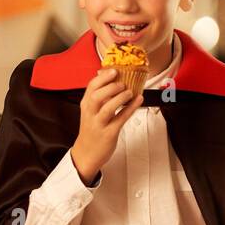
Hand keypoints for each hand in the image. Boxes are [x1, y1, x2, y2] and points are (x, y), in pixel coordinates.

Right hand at [69, 68, 142, 182]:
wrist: (86, 153)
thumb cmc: (91, 130)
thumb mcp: (90, 112)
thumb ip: (98, 97)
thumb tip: (109, 80)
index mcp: (86, 105)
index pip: (91, 87)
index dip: (103, 77)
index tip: (113, 70)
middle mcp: (90, 114)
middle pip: (97, 96)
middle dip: (110, 87)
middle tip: (122, 82)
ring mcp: (99, 124)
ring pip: (107, 108)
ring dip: (120, 98)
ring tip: (129, 92)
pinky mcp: (109, 134)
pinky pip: (120, 119)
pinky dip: (130, 108)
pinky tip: (138, 100)